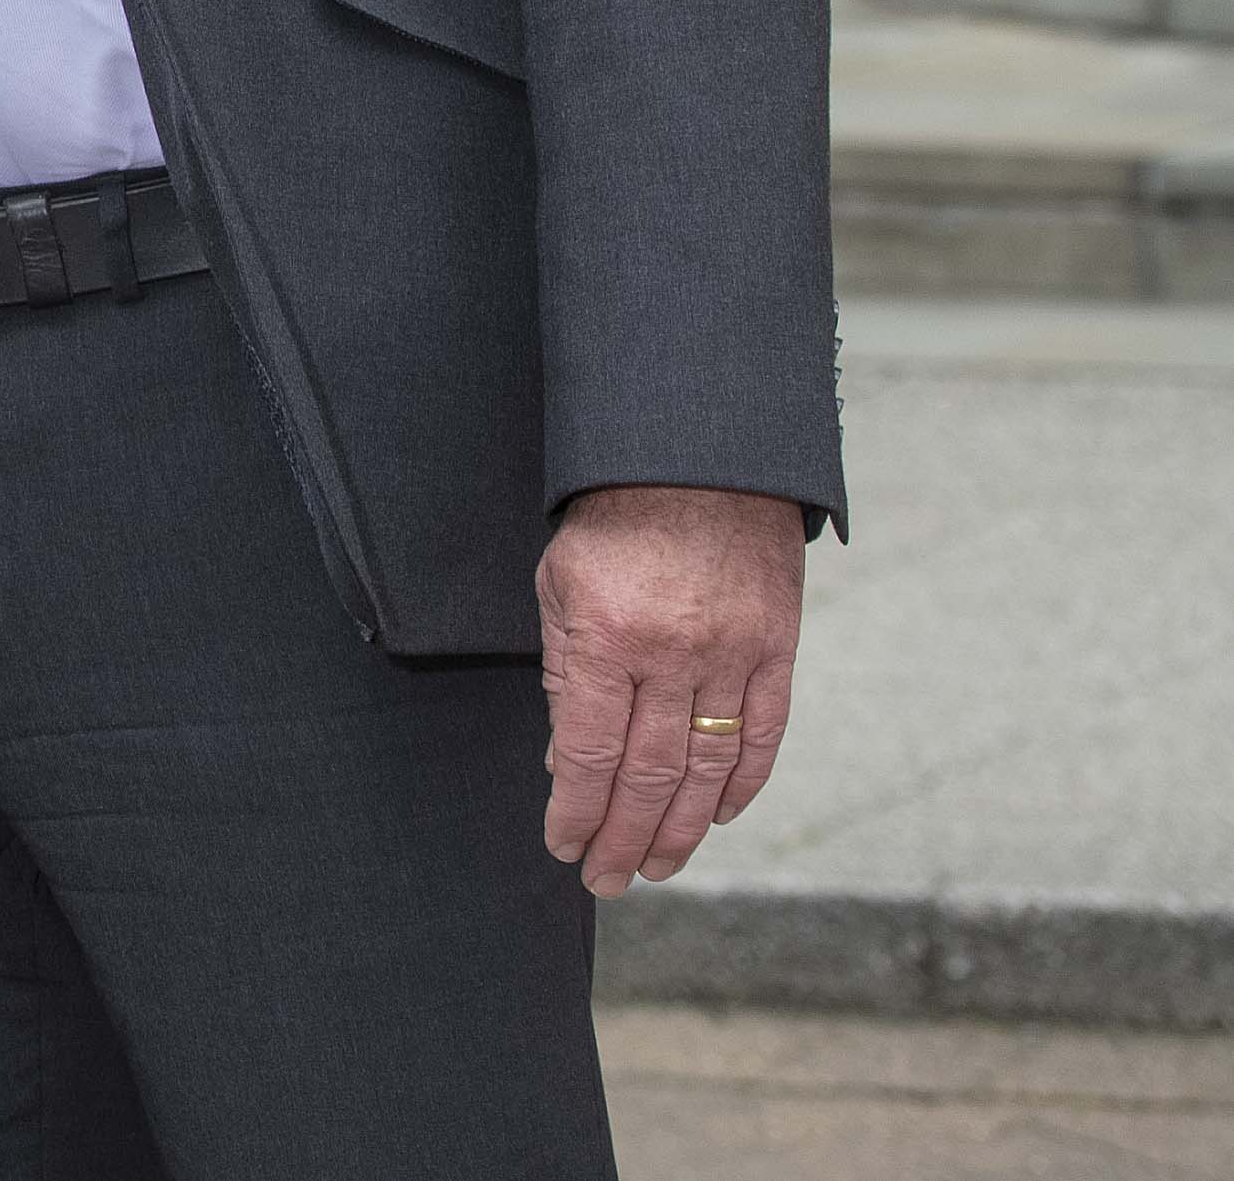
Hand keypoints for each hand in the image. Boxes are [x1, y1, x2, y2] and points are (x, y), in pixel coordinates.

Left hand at [536, 483, 804, 894]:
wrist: (698, 458)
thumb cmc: (612, 520)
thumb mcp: (560, 584)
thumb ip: (566, 673)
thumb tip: (568, 762)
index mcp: (607, 636)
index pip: (590, 752)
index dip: (577, 809)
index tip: (563, 844)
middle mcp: (673, 655)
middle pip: (649, 775)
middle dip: (624, 838)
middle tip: (607, 881)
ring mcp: (733, 655)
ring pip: (707, 769)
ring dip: (680, 829)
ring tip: (657, 868)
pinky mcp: (778, 650)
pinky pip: (762, 735)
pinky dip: (740, 785)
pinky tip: (715, 817)